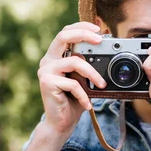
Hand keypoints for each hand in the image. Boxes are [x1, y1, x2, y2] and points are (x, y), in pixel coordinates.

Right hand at [37, 22, 106, 137]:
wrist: (61, 123)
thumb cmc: (74, 100)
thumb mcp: (84, 79)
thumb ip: (89, 64)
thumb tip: (105, 47)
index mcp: (56, 56)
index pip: (66, 32)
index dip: (81, 27)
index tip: (99, 29)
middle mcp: (48, 60)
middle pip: (63, 36)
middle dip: (83, 34)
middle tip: (100, 40)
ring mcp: (45, 71)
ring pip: (74, 61)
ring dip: (93, 74)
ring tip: (102, 85)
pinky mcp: (46, 83)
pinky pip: (72, 83)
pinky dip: (84, 95)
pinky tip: (87, 104)